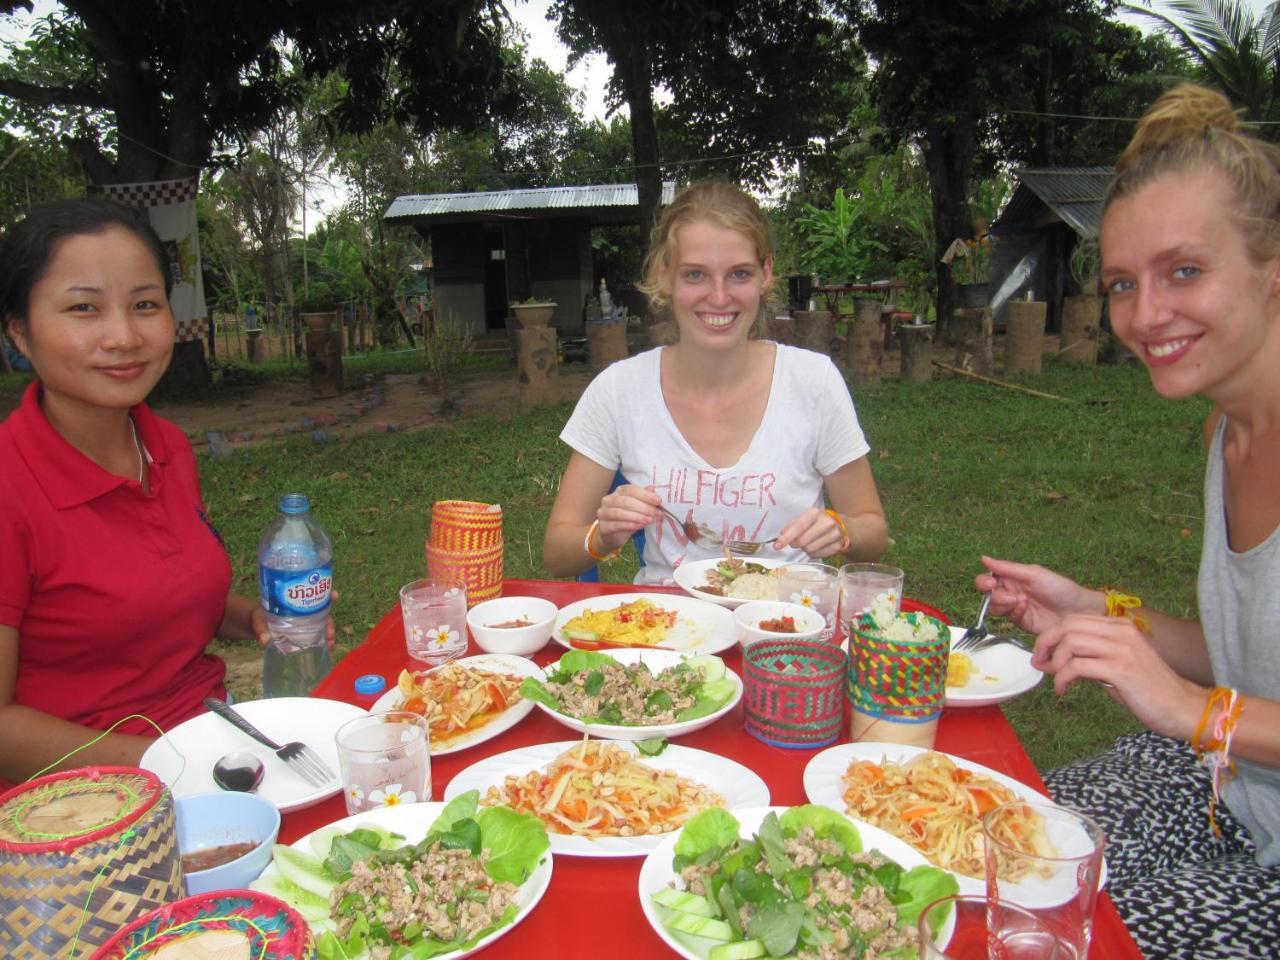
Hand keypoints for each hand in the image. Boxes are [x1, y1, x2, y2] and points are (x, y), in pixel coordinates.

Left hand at [250, 589, 337, 651]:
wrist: (254, 626)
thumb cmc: (257, 616)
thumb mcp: (257, 618)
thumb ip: (260, 627)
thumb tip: (264, 640)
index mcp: (295, 601)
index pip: (314, 594)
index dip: (327, 593)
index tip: (335, 596)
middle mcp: (303, 610)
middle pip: (323, 612)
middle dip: (330, 620)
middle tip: (330, 631)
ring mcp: (304, 622)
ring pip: (322, 624)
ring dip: (329, 632)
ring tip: (330, 643)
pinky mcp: (303, 634)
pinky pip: (317, 636)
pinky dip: (324, 641)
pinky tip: (328, 648)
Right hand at [592, 484, 660, 551]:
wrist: (615, 536)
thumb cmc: (628, 519)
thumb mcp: (638, 507)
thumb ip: (644, 498)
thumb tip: (653, 488)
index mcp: (618, 492)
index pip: (630, 490)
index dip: (645, 495)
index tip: (658, 500)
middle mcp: (608, 500)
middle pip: (626, 501)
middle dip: (643, 507)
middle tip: (656, 513)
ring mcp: (603, 513)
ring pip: (620, 513)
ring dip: (637, 516)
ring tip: (649, 520)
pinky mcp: (603, 527)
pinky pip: (616, 525)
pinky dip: (629, 525)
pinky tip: (640, 526)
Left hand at [775, 508, 845, 557]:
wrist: (844, 526)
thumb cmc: (819, 521)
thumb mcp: (806, 518)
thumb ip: (793, 525)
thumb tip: (782, 534)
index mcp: (816, 513)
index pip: (798, 527)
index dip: (786, 538)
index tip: (776, 546)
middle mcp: (827, 523)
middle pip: (802, 542)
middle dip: (795, 544)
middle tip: (795, 542)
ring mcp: (834, 535)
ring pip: (809, 550)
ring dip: (804, 549)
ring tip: (809, 542)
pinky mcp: (837, 547)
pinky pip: (817, 555)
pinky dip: (813, 553)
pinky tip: (817, 546)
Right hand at [975, 556, 1099, 635]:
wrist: (1077, 611)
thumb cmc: (1060, 588)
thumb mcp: (1033, 574)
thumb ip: (1007, 568)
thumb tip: (984, 559)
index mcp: (1013, 578)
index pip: (988, 579)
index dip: (985, 582)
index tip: (992, 584)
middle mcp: (1011, 592)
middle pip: (988, 595)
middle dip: (996, 595)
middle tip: (1012, 596)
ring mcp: (1015, 607)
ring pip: (994, 608)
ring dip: (1004, 604)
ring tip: (1022, 601)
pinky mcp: (1020, 621)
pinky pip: (1008, 618)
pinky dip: (1014, 612)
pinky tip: (1026, 608)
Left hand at [1034, 613, 1201, 737]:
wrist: (1182, 707)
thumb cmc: (1149, 690)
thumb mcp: (1117, 665)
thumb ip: (1092, 656)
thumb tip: (1058, 659)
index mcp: (1120, 626)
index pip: (1074, 619)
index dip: (1051, 635)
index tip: (1042, 654)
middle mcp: (1121, 632)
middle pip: (1068, 625)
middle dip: (1046, 644)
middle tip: (1040, 663)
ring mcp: (1122, 649)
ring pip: (1070, 642)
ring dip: (1055, 663)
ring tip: (1056, 680)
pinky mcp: (1121, 669)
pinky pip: (1077, 666)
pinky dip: (1063, 678)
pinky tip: (1063, 690)